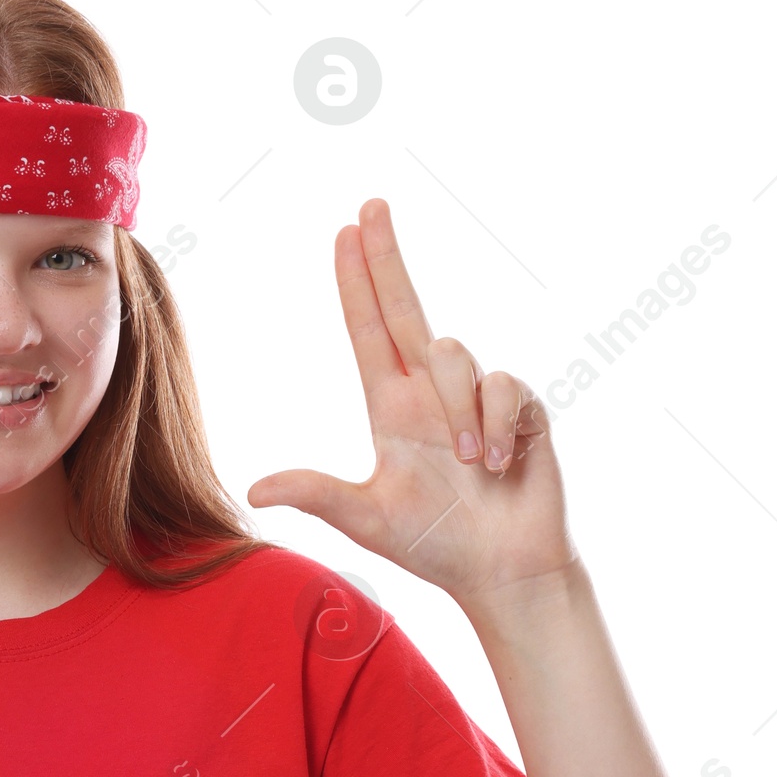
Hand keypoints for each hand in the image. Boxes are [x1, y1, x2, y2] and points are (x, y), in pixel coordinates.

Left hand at [247, 199, 577, 606]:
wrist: (505, 573)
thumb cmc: (436, 547)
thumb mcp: (367, 521)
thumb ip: (318, 495)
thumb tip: (255, 488)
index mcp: (392, 409)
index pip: (368, 331)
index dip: (357, 283)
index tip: (344, 234)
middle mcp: (431, 393)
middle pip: (407, 307)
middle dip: (388, 256)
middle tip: (371, 203)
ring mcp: (478, 397)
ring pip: (454, 355)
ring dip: (458, 409)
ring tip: (469, 464)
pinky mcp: (521, 408)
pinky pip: (504, 388)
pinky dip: (496, 426)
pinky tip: (499, 465)